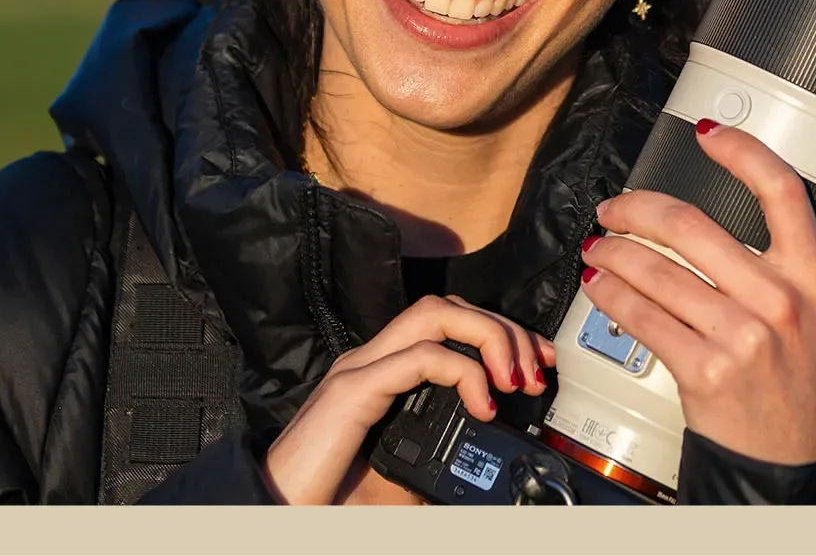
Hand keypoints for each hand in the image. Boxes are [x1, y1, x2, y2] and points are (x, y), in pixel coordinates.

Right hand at [261, 293, 555, 504]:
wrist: (277, 509)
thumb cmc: (330, 496)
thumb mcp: (403, 476)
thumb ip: (441, 456)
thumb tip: (490, 464)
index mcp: (384, 373)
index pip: (447, 322)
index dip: (499, 332)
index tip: (536, 364)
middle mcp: (372, 360)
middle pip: (448, 306)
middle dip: (503, 328)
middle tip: (537, 370)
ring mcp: (360, 369)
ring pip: (435, 314)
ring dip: (488, 337)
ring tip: (514, 380)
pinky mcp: (353, 391)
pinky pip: (417, 357)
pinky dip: (461, 372)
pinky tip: (481, 404)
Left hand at [580, 118, 815, 466]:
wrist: (798, 471)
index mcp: (815, 280)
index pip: (781, 192)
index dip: (741, 150)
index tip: (708, 132)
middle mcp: (778, 301)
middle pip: (691, 224)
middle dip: (637, 207)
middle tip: (615, 207)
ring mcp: (739, 337)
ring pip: (655, 270)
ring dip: (613, 250)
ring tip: (599, 245)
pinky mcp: (702, 370)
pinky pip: (641, 317)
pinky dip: (609, 296)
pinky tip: (599, 286)